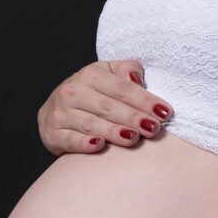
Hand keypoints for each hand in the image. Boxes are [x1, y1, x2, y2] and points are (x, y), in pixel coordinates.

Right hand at [36, 59, 174, 156]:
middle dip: (133, 117)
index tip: (164, 112)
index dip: (144, 100)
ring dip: (113, 131)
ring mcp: (60, 113)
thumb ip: (126, 71)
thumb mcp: (107, 76)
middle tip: (153, 128)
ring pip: (90, 123)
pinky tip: (100, 146)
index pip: (121, 88)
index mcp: (89, 75)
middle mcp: (72, 92)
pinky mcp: (52, 134)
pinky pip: (70, 140)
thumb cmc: (91, 94)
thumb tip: (138, 79)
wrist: (54, 112)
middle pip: (107, 106)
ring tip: (133, 138)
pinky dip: (84, 143)